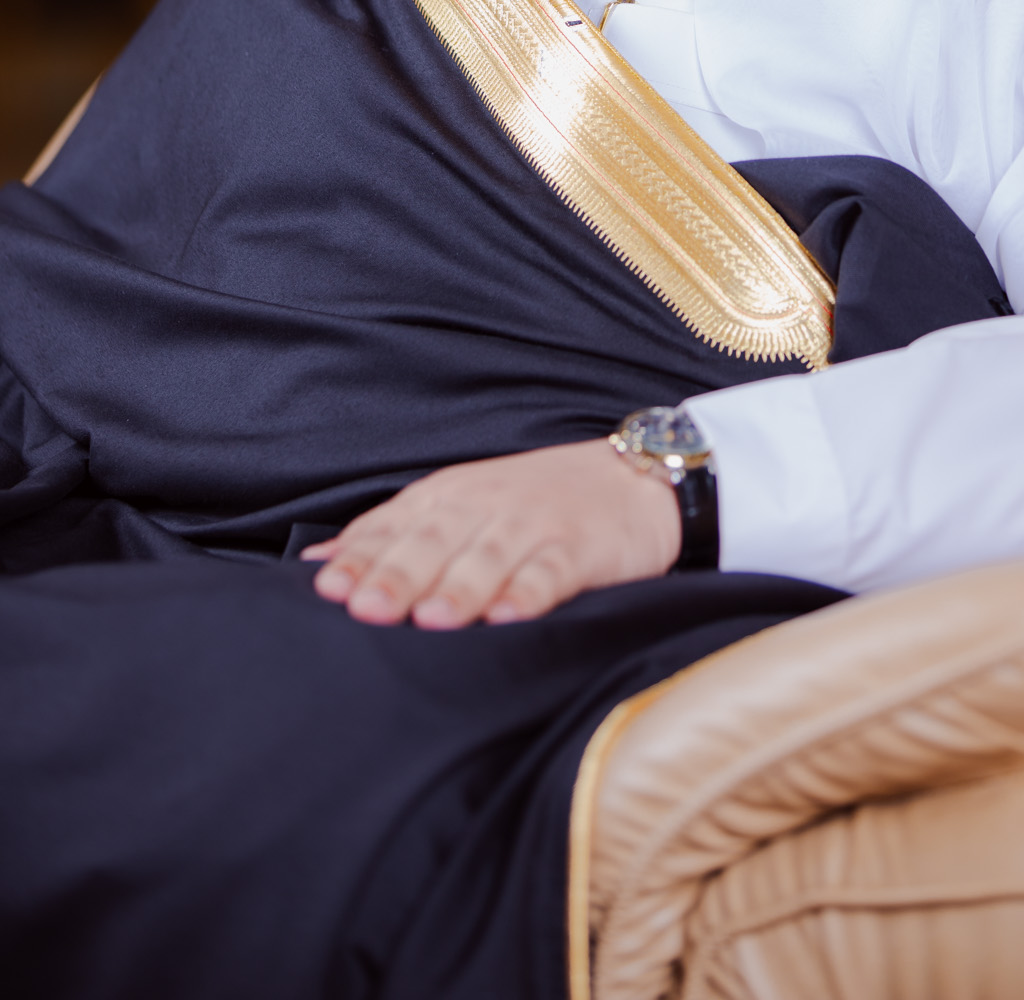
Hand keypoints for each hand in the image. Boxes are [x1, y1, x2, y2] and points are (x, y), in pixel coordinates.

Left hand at [302, 440, 680, 629]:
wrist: (632, 480)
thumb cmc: (532, 501)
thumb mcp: (459, 505)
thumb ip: (393, 533)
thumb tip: (316, 562)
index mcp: (450, 496)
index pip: (397, 525)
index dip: (363, 556)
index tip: (327, 589)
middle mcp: (486, 506)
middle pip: (436, 542)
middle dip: (399, 574)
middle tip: (366, 609)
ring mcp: (535, 525)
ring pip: (490, 557)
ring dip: (459, 587)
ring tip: (432, 619)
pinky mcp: (581, 548)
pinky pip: (551, 572)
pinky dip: (530, 592)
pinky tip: (509, 617)